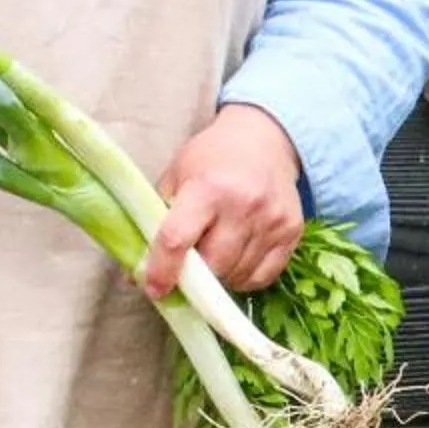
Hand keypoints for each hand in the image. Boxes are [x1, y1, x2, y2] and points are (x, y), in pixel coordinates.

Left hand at [142, 103, 302, 297]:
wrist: (264, 139)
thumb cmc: (212, 157)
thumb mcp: (177, 175)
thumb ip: (157, 219)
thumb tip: (136, 272)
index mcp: (207, 188)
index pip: (178, 240)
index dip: (161, 270)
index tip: (152, 289)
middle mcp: (243, 205)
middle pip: (213, 265)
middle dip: (195, 277)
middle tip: (185, 271)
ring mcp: (271, 221)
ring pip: (238, 276)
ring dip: (219, 278)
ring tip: (211, 257)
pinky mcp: (292, 232)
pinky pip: (263, 277)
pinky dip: (244, 277)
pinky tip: (234, 260)